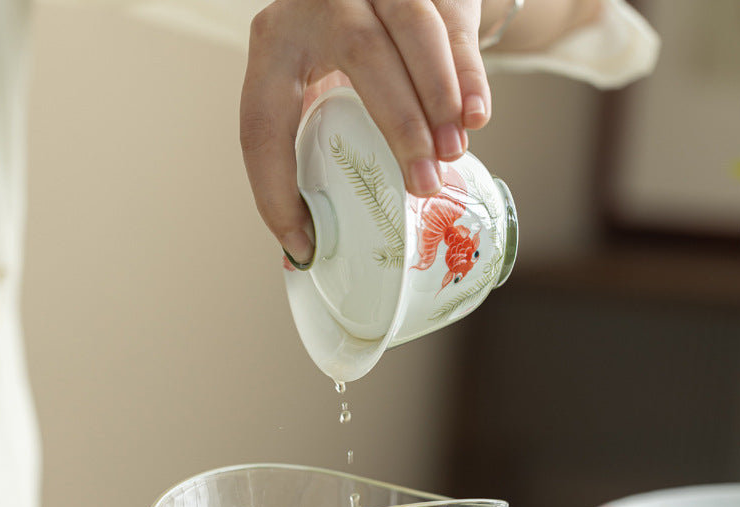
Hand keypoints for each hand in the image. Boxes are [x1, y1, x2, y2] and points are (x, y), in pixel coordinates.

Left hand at [240, 0, 488, 265]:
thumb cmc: (341, 57)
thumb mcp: (313, 86)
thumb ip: (315, 142)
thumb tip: (305, 248)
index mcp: (275, 44)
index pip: (263, 122)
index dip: (276, 190)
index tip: (306, 243)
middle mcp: (319, 0)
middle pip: (361, 52)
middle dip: (398, 126)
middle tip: (421, 186)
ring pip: (412, 27)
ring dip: (438, 96)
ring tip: (453, 154)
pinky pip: (451, 22)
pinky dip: (467, 73)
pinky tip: (476, 117)